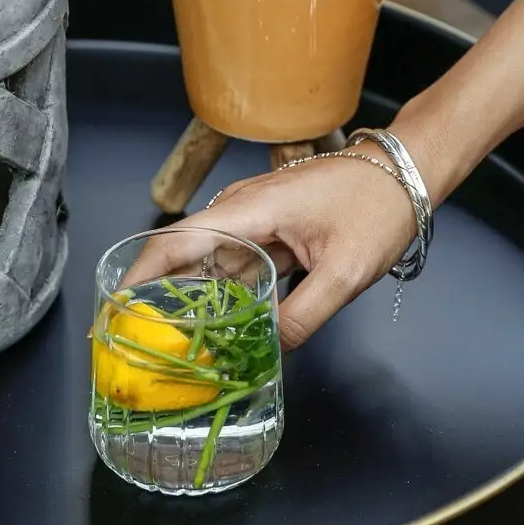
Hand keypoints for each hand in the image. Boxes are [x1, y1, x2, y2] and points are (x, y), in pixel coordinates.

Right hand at [133, 153, 415, 349]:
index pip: (176, 242)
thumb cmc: (380, 206)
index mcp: (250, 209)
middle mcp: (242, 209)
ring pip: (211, 263)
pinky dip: (226, 292)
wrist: (408, 172)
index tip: (115, 311)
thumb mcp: (346, 271)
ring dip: (195, 299)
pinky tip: (223, 325)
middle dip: (159, 298)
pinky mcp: (271, 228)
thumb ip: (303, 315)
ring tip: (177, 344)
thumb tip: (269, 352)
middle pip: (184, 255)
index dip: (139, 276)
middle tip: (142, 343)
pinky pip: (237, 263)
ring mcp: (256, 217)